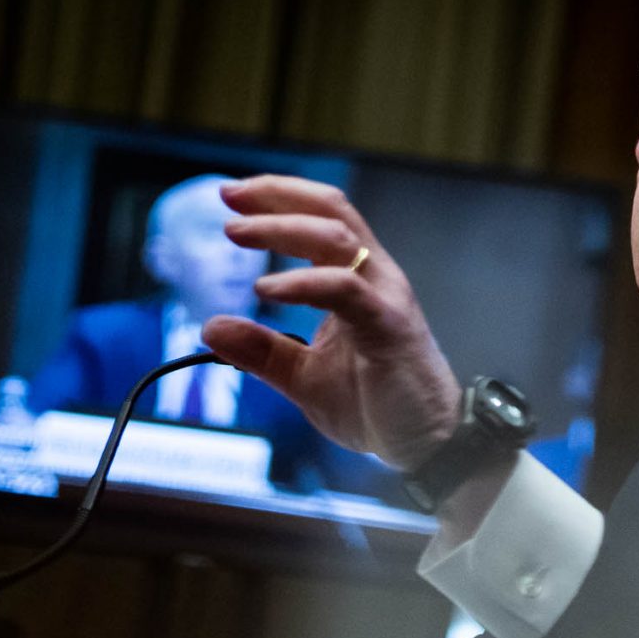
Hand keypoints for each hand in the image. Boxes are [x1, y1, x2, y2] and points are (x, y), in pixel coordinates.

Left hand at [208, 175, 465, 469]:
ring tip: (236, 233)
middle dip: (276, 196)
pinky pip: (344, 289)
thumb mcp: (303, 377)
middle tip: (227, 195)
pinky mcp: (389, 326)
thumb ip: (262, 351)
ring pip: (337, 237)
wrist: (427, 442)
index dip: (278, 198)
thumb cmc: (377, 405)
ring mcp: (385, 297)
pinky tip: (266, 289)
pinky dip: (301, 283)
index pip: (322, 219)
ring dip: (281, 227)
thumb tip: (211, 326)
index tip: (230, 195)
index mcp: (357, 280)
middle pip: (331, 212)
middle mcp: (375, 278)